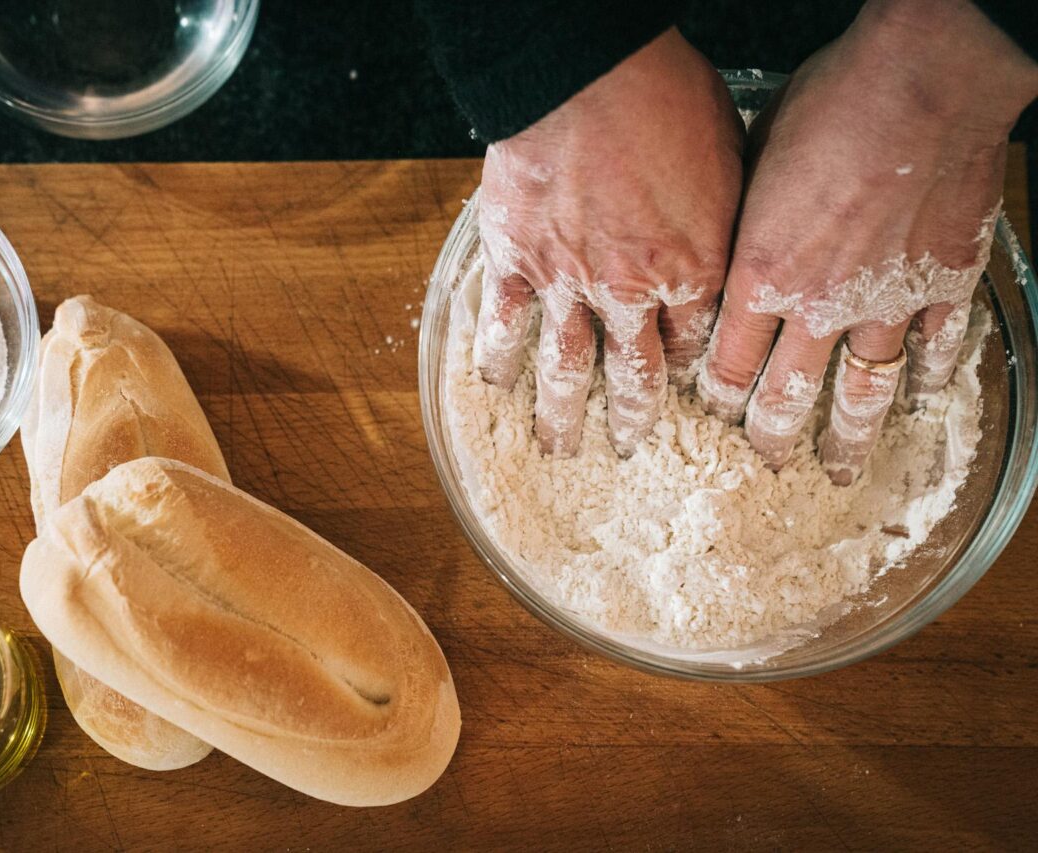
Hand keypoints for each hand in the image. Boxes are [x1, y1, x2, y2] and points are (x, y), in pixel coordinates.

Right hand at [475, 27, 742, 456]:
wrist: (587, 72)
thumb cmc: (667, 94)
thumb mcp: (731, 153)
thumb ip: (727, 212)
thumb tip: (731, 231)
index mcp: (697, 268)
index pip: (697, 342)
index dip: (693, 374)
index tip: (686, 394)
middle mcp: (632, 291)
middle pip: (636, 373)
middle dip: (635, 417)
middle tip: (631, 448)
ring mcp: (568, 280)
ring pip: (568, 365)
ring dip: (564, 413)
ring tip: (559, 447)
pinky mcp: (516, 256)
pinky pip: (504, 320)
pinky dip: (498, 356)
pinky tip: (496, 384)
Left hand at [698, 0, 1037, 483]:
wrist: (924, 79)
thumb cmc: (828, 104)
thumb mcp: (748, 163)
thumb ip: (739, 225)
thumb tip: (728, 248)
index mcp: (760, 279)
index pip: (724, 366)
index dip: (714, 397)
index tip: (709, 412)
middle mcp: (819, 308)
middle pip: (786, 397)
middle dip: (769, 438)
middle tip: (764, 462)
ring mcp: (887, 304)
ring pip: (861, 394)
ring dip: (845, 439)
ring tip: (836, 471)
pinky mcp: (947, 285)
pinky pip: (936, 350)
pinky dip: (930, 380)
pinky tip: (922, 400)